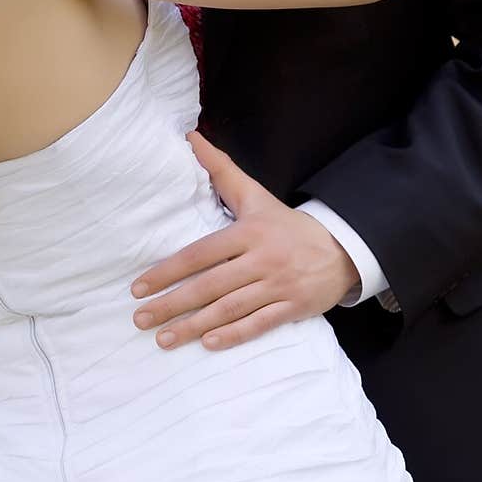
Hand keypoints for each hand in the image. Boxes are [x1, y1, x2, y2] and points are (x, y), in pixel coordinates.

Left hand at [130, 131, 358, 350]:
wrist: (341, 248)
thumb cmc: (285, 223)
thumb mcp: (254, 194)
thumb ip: (220, 168)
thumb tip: (190, 137)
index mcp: (247, 232)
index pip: (200, 254)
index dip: (167, 271)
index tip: (139, 287)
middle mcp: (261, 260)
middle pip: (210, 286)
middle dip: (172, 304)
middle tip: (141, 318)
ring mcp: (277, 286)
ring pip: (230, 309)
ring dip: (194, 326)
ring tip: (164, 339)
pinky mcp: (292, 308)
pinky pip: (258, 325)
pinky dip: (233, 335)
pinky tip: (207, 343)